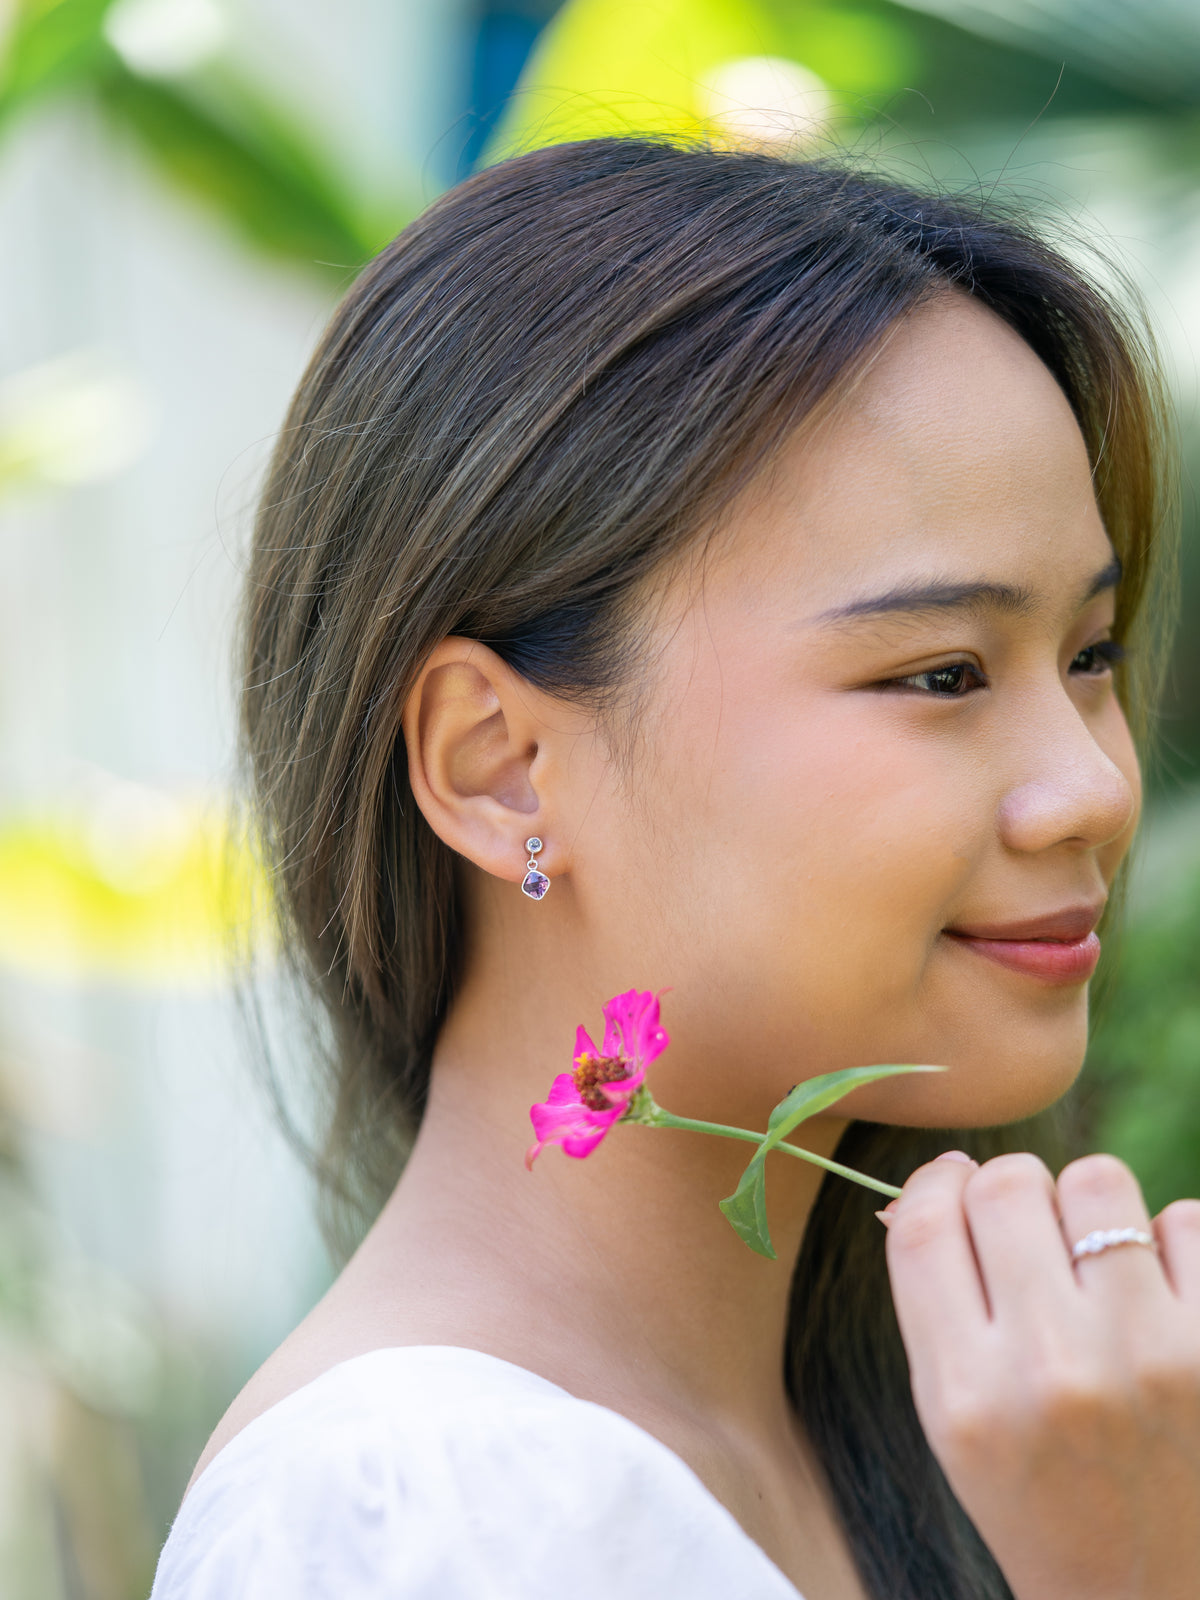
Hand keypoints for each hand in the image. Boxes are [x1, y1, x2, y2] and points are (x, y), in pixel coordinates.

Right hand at [882, 1149, 1199, 1599]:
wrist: (1147, 1594)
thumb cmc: (1037, 1496)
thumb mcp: (954, 1418)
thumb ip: (935, 1302)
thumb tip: (942, 1180)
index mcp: (966, 1395)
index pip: (924, 1225)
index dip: (932, 1182)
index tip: (949, 1183)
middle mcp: (1051, 1370)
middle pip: (1006, 1185)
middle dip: (1008, 1188)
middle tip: (1025, 1223)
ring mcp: (1146, 1356)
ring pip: (1096, 1179)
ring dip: (1087, 1204)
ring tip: (1092, 1254)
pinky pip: (1185, 1219)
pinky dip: (1167, 1240)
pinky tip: (1154, 1292)